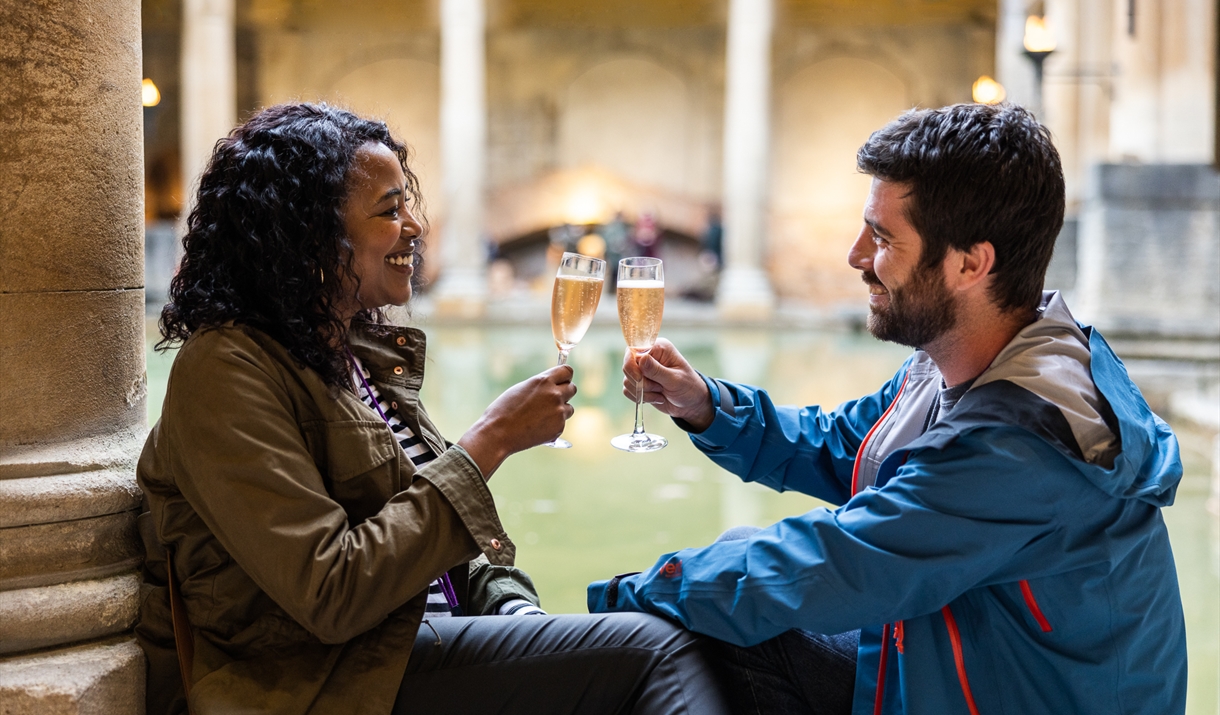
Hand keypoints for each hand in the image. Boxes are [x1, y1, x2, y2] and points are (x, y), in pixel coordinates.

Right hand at [458, 365, 575, 477]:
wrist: (498, 433)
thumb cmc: (504, 410)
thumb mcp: (522, 388)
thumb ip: (540, 385)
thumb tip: (553, 385)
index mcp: (544, 381)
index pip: (567, 371)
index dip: (564, 376)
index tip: (561, 380)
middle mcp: (554, 394)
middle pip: (572, 388)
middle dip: (565, 392)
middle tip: (552, 399)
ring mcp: (558, 412)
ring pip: (569, 408)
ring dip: (560, 410)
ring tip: (540, 416)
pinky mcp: (559, 428)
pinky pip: (561, 423)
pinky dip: (553, 425)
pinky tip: (537, 427)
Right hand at [622, 338, 713, 431]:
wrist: (690, 404)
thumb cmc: (688, 387)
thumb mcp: (675, 379)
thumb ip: (657, 370)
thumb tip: (641, 359)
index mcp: (658, 348)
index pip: (633, 350)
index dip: (633, 366)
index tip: (641, 379)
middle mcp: (648, 356)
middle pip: (627, 366)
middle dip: (641, 382)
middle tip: (659, 387)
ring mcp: (642, 370)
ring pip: (627, 381)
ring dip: (643, 392)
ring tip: (661, 392)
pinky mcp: (638, 383)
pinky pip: (627, 390)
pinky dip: (640, 397)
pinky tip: (656, 397)